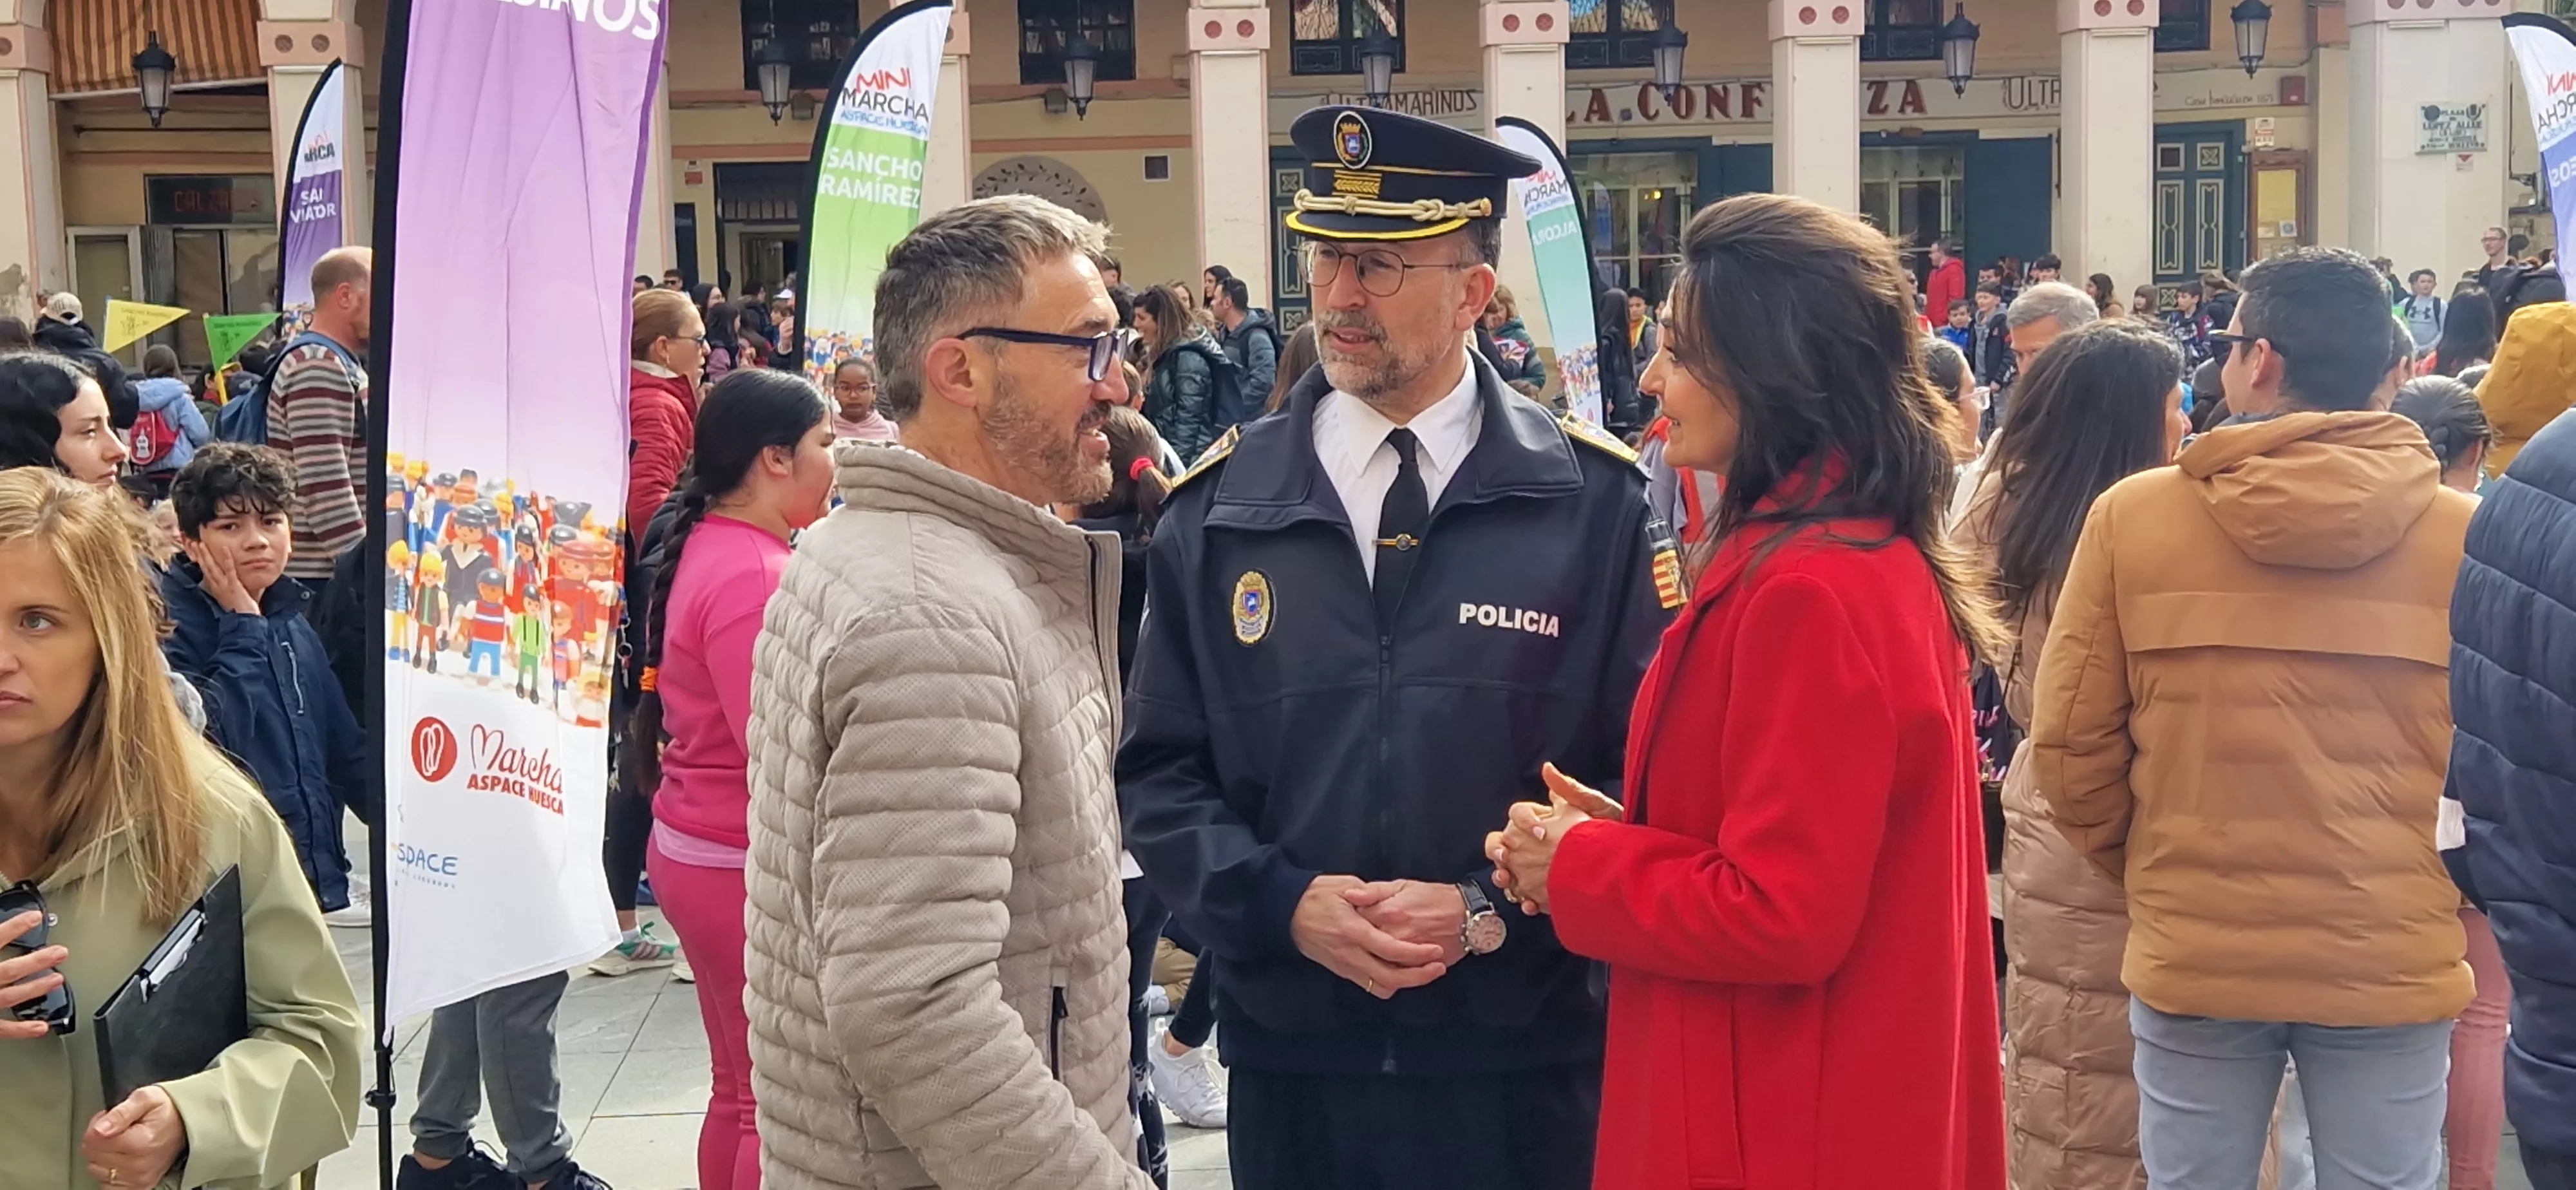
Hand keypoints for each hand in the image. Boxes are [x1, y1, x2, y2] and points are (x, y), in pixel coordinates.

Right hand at [0, 909, 67, 1039]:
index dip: (14, 928)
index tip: (35, 917)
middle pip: (9, 970)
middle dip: (37, 961)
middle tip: (61, 952)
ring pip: (10, 996)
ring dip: (36, 988)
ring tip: (58, 979)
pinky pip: (1, 1028)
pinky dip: (21, 1030)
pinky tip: (42, 1027)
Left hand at [83, 1085, 185, 1187]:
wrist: (187, 1124)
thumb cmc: (166, 1110)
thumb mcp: (145, 1098)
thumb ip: (120, 1112)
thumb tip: (99, 1129)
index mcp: (141, 1142)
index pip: (93, 1139)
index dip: (97, 1124)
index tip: (109, 1118)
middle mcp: (140, 1164)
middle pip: (92, 1154)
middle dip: (98, 1139)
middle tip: (116, 1129)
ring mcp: (140, 1178)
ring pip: (95, 1169)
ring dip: (102, 1156)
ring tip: (119, 1142)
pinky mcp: (140, 1186)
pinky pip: (107, 1185)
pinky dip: (109, 1173)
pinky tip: (120, 1160)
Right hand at [182, 539, 259, 615]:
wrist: (244, 621)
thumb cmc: (241, 610)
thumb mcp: (230, 597)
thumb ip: (227, 589)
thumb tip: (227, 584)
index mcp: (216, 588)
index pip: (205, 571)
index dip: (199, 560)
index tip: (194, 551)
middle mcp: (217, 586)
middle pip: (205, 567)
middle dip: (198, 555)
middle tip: (192, 543)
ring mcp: (224, 585)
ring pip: (213, 567)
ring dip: (206, 555)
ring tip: (200, 544)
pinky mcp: (234, 585)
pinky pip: (230, 570)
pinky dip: (227, 559)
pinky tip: (225, 549)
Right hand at [1290, 875, 1447, 999]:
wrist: (1286, 912)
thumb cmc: (1316, 894)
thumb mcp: (1343, 885)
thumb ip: (1368, 893)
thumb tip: (1385, 899)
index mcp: (1353, 931)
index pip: (1391, 949)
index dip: (1417, 954)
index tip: (1436, 951)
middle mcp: (1349, 954)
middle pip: (1390, 977)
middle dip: (1418, 977)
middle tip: (1438, 967)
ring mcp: (1344, 966)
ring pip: (1380, 987)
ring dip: (1404, 983)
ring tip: (1423, 971)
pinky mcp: (1340, 971)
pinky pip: (1369, 985)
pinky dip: (1387, 983)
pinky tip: (1399, 971)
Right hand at [1486, 765, 1614, 914]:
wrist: (1630, 864)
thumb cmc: (1615, 828)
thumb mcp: (1595, 806)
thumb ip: (1570, 790)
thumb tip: (1547, 768)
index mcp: (1544, 820)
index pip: (1517, 815)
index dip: (1523, 822)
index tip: (1541, 832)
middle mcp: (1535, 843)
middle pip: (1501, 841)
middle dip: (1497, 849)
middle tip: (1506, 858)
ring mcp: (1537, 867)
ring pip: (1506, 870)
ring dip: (1502, 875)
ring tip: (1508, 882)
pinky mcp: (1545, 889)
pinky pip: (1525, 896)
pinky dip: (1524, 901)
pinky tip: (1531, 905)